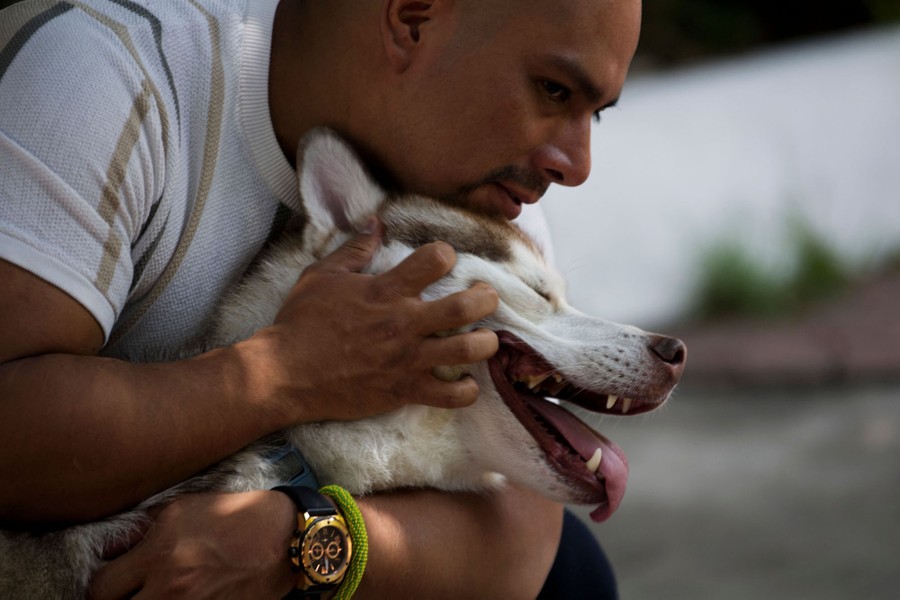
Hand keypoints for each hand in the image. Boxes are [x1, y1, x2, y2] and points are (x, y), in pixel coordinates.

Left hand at [88, 491, 295, 599]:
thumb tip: (108, 549)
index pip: (100, 589)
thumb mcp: (182, 508)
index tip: (111, 583)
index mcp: (158, 554)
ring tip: (155, 595)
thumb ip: (142, 530)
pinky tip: (180, 598)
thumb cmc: (233, 516)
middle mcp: (170, 586)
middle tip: (129, 593)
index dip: (102, 588)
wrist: (283, 537)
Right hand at [253, 218, 499, 421]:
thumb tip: (376, 222)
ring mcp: (407, 359)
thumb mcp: (322, 276)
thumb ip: (354, 249)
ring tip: (485, 339)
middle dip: (486, 298)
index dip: (446, 255)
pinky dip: (466, 390)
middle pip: (465, 307)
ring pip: (468, 350)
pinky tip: (466, 382)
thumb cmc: (301, 323)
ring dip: (486, 343)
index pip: (435, 259)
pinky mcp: (404, 391)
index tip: (445, 260)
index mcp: (385, 291)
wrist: (284, 374)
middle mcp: (403, 323)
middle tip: (486, 297)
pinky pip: (451, 396)